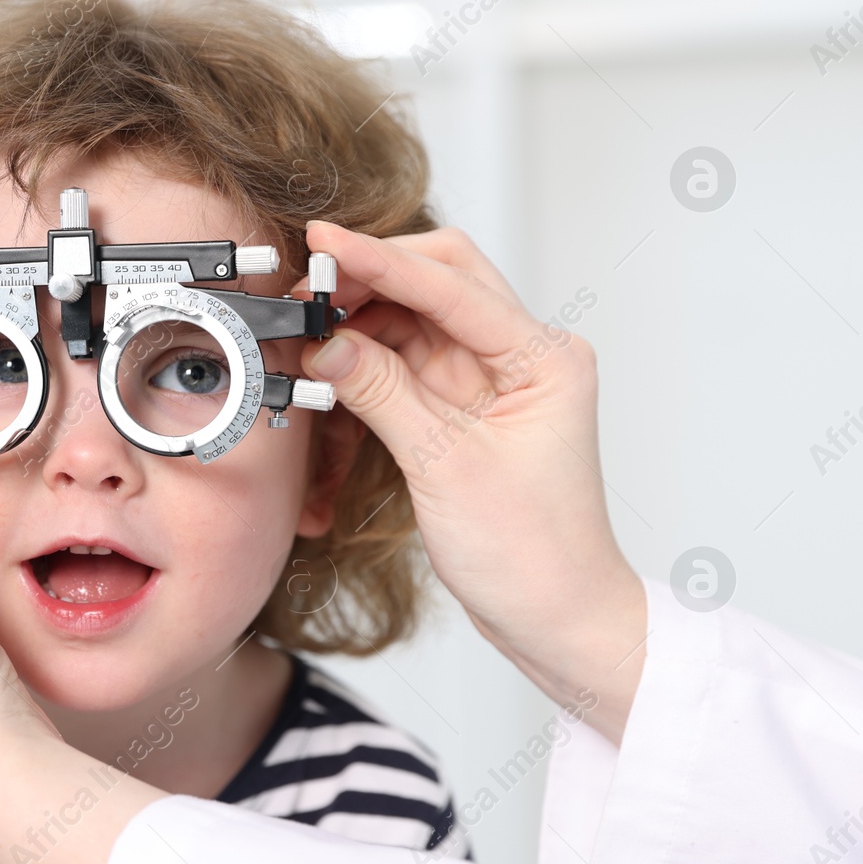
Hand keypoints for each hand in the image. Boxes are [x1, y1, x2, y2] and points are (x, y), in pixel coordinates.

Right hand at [292, 222, 646, 740]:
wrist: (558, 619)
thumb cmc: (533, 554)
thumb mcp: (445, 466)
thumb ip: (381, 393)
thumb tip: (325, 344)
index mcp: (542, 358)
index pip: (450, 285)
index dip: (379, 260)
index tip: (323, 244)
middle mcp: (521, 356)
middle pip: (436, 281)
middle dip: (368, 279)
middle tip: (305, 288)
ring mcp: (489, 379)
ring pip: (411, 319)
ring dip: (358, 323)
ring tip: (305, 338)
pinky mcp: (462, 406)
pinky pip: (402, 363)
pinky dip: (362, 365)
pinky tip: (328, 374)